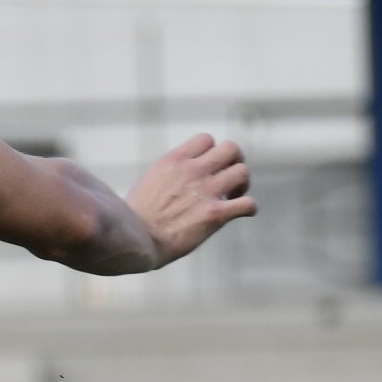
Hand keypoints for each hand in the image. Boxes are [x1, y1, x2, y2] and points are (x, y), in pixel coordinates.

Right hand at [124, 133, 255, 265]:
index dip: (211, 151)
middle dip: (234, 161)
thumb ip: (169, 173)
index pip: (206, 139)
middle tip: (226, 177)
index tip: (206, 167)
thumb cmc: (133, 218)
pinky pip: (248, 204)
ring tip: (233, 196)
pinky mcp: (216, 214)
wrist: (133, 241)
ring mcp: (207, 191)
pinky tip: (241, 212)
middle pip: (231, 148)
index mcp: (174, 161)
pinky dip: (248, 208)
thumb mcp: (148, 181)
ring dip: (242, 184)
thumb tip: (177, 177)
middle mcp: (193, 171)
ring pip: (243, 172)